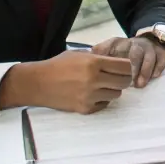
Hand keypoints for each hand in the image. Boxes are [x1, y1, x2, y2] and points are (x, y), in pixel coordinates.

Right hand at [0, 50, 140, 113]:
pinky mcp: (85, 108)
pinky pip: (104, 104)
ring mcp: (90, 96)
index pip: (124, 66)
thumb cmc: (58, 65)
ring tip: (102, 85)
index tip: (123, 68)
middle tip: (116, 77)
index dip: (127, 66)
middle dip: (123, 79)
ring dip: (112, 89)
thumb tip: (116, 62)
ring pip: (116, 94)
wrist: (38, 83)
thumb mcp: (78, 54)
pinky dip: (102, 100)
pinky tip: (93, 94)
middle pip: (124, 82)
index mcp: (93, 62)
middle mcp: (94, 79)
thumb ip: (98, 57)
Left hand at [92, 35, 164, 87]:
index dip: (111, 60)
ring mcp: (149, 47)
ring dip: (145, 71)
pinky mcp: (160, 52)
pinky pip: (161, 58)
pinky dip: (158, 67)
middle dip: (132, 67)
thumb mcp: (108, 51)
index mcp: (119, 43)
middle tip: (127, 82)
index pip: (113, 47)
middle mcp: (134, 43)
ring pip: (148, 56)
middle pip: (134, 52)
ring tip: (139, 85)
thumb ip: (97, 58)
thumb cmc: (123, 52)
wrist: (148, 41)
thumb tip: (84, 67)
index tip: (107, 72)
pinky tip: (153, 76)